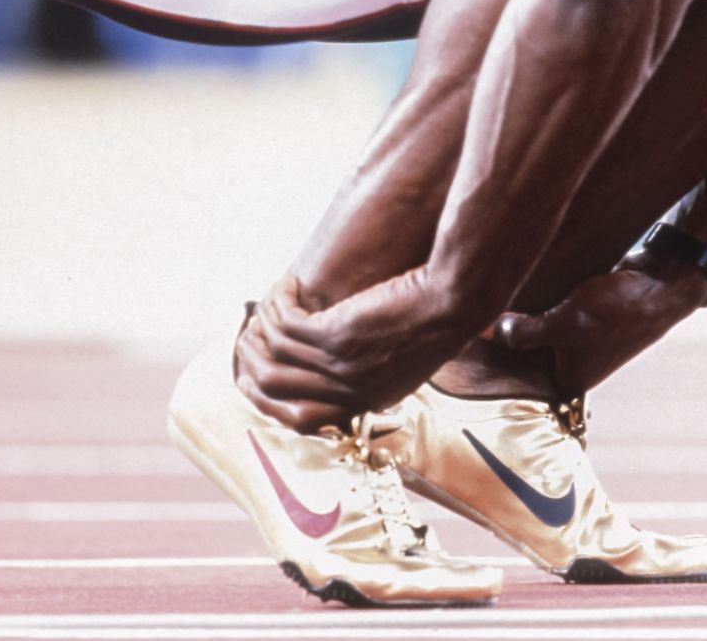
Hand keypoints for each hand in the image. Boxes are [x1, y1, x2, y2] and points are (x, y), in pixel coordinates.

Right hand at [235, 270, 463, 432]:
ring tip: (262, 308)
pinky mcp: (336, 336)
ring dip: (260, 329)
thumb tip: (347, 358)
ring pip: (273, 358)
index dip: (272, 397)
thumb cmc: (442, 316)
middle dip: (251, 365)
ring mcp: (341, 367)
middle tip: (246, 339)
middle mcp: (350, 392)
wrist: (460, 297)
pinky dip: (278, 304)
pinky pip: (286, 325)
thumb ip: (378, 367)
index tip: (259, 373)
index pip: (301, 419)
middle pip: (274, 392)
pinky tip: (287, 287)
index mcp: (368, 401)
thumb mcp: (410, 355)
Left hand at [491, 258, 706, 397]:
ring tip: (500, 294)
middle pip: (528, 351)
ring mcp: (583, 338)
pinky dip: (543, 299)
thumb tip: (483, 332)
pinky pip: (555, 310)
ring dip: (526, 313)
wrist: (664, 283)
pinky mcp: (588, 314)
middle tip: (480, 310)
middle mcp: (577, 363)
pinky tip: (525, 281)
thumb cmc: (617, 311)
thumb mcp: (563, 322)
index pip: (521, 376)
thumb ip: (521, 332)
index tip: (470, 338)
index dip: (497, 358)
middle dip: (509, 332)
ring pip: (541, 328)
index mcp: (571, 379)